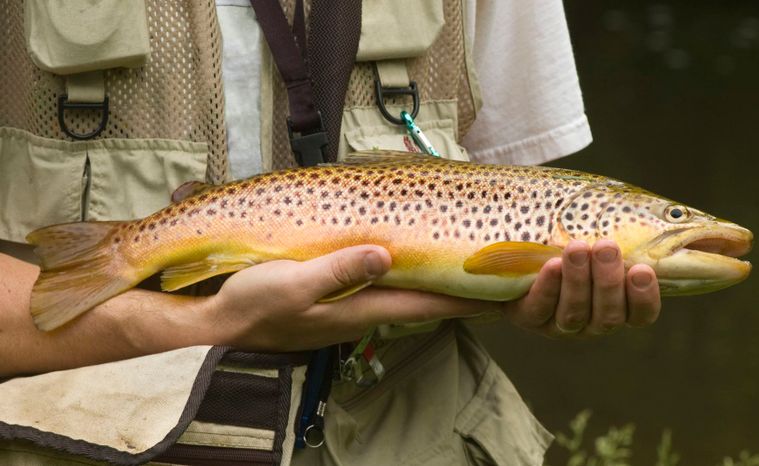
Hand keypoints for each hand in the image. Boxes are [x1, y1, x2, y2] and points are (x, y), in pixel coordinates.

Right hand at [204, 245, 496, 351]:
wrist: (216, 325)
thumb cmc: (251, 305)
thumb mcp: (291, 284)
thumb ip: (337, 270)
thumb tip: (384, 254)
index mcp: (359, 310)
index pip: (425, 304)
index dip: (465, 298)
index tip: (501, 290)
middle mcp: (361, 311)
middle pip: (421, 299)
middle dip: (457, 288)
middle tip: (490, 269)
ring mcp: (346, 307)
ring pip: (401, 292)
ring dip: (431, 280)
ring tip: (458, 262)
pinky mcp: (331, 299)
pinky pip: (377, 285)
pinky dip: (400, 273)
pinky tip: (401, 259)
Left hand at [503, 240, 660, 336]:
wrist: (514, 248)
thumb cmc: (569, 234)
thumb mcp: (600, 228)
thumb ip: (630, 227)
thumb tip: (675, 215)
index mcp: (617, 304)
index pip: (641, 314)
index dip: (645, 298)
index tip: (643, 270)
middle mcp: (591, 320)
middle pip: (609, 314)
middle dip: (608, 280)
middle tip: (606, 246)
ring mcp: (558, 322)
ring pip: (574, 311)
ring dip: (578, 279)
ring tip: (577, 247)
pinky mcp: (527, 317)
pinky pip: (539, 308)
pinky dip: (548, 286)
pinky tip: (552, 264)